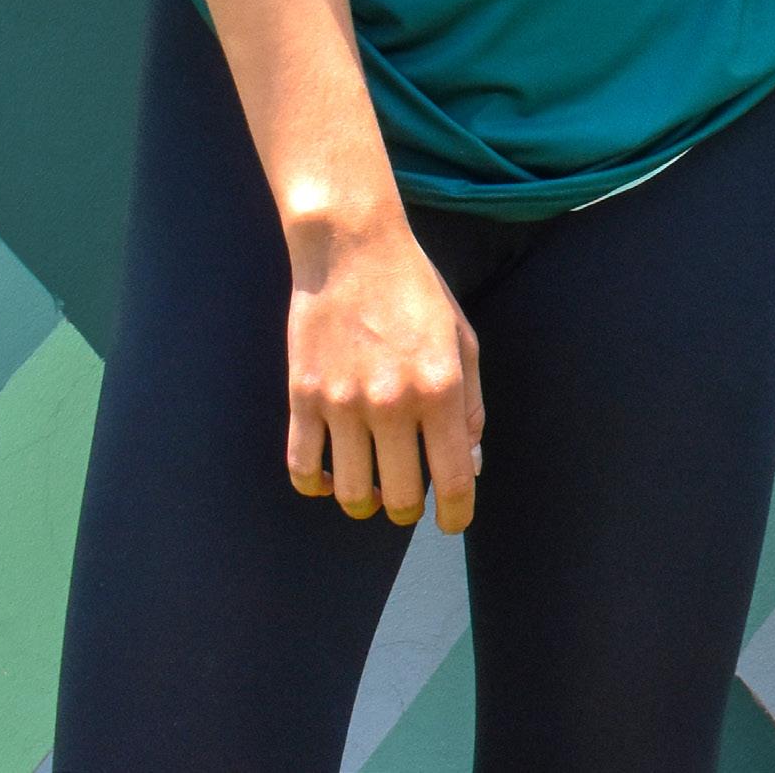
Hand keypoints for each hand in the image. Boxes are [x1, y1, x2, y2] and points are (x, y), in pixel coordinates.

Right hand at [285, 215, 483, 531]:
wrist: (353, 250)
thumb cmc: (417, 292)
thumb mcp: (463, 340)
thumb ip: (471, 405)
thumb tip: (471, 464)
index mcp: (441, 387)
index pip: (454, 478)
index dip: (456, 513)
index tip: (453, 523)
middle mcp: (393, 402)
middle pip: (400, 496)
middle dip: (409, 508)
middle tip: (410, 498)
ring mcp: (343, 403)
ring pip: (351, 493)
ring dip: (365, 501)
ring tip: (373, 487)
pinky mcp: (303, 397)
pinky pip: (303, 468)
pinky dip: (318, 485)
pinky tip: (331, 476)